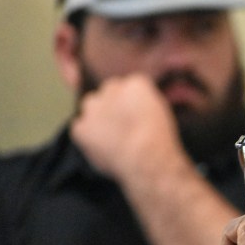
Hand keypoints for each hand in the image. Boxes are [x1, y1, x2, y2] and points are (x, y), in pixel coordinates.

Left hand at [71, 74, 187, 181]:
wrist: (145, 160)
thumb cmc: (161, 140)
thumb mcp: (163, 113)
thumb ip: (147, 103)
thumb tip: (140, 107)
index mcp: (136, 83)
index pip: (131, 86)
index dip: (134, 102)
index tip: (138, 115)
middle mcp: (111, 89)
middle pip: (109, 92)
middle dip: (114, 105)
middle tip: (124, 125)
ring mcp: (93, 108)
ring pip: (91, 106)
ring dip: (98, 116)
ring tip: (112, 136)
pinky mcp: (81, 128)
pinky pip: (80, 128)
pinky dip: (88, 136)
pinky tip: (102, 147)